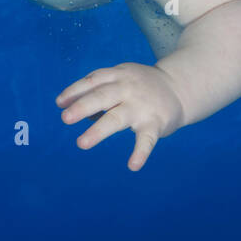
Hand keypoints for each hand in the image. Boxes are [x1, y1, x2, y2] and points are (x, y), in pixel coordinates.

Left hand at [56, 63, 184, 170]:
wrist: (180, 88)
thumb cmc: (141, 85)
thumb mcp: (122, 78)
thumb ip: (99, 90)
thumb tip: (70, 108)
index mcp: (118, 75)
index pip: (93, 80)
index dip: (75, 91)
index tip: (60, 103)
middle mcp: (128, 88)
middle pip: (102, 96)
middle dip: (82, 106)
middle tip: (65, 118)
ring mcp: (142, 106)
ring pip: (117, 118)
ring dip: (98, 130)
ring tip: (81, 143)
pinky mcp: (156, 123)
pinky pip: (146, 140)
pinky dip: (140, 153)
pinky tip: (132, 165)